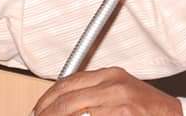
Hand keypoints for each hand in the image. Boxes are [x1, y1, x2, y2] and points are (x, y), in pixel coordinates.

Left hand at [32, 67, 181, 115]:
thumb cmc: (147, 109)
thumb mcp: (119, 91)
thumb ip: (93, 93)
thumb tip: (61, 105)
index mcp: (110, 75)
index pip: (67, 83)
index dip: (47, 99)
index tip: (38, 110)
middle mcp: (113, 85)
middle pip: (66, 99)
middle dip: (47, 113)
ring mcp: (119, 102)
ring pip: (75, 111)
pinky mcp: (123, 115)